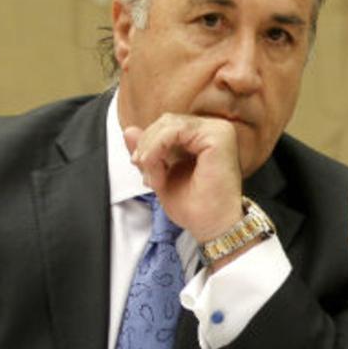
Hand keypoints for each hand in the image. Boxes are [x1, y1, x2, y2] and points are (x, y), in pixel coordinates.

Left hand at [124, 113, 244, 243]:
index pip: (168, 125)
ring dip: (151, 149)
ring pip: (168, 124)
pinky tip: (156, 168)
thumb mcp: (162, 175)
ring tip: (152, 176)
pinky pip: (176, 130)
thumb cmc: (196, 207)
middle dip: (147, 145)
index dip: (148, 142)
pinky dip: (157, 147)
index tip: (140, 166)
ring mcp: (219, 131)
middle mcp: (215, 129)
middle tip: (145, 173)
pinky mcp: (218, 137)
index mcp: (205, 137)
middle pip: (167, 121)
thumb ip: (147, 152)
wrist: (214, 227)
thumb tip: (128, 130)